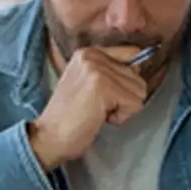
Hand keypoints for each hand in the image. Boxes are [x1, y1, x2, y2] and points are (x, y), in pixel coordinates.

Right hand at [27, 46, 147, 169]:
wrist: (48, 137)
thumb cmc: (70, 117)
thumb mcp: (87, 83)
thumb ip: (111, 72)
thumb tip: (141, 65)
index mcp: (88, 52)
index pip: (132, 53)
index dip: (127, 80)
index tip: (108, 95)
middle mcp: (93, 55)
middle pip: (138, 77)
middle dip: (123, 98)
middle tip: (97, 107)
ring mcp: (97, 69)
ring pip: (139, 91)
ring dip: (122, 109)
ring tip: (97, 112)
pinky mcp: (103, 87)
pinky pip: (135, 104)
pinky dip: (121, 117)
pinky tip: (99, 117)